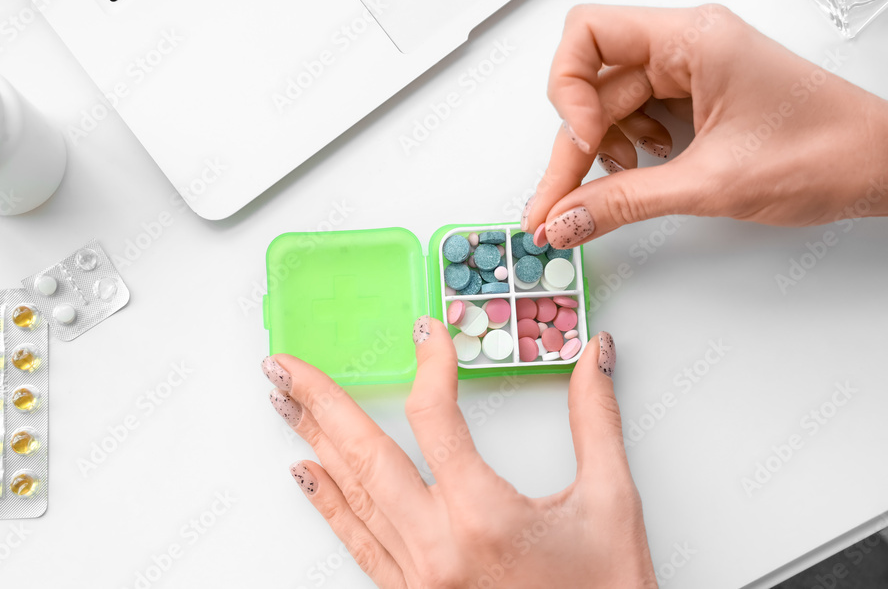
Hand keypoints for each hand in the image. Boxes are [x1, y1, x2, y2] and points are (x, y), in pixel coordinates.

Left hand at [262, 319, 655, 587]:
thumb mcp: (611, 506)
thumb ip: (595, 423)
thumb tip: (592, 358)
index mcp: (484, 517)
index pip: (436, 419)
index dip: (429, 365)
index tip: (427, 332)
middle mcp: (438, 548)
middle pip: (366, 456)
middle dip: (320, 402)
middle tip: (285, 364)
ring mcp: (418, 578)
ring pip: (354, 496)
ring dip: (315, 441)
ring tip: (284, 401)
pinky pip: (359, 542)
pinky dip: (329, 503)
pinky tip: (306, 474)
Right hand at [522, 4, 887, 247]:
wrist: (877, 167)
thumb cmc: (824, 153)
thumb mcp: (711, 185)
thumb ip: (625, 202)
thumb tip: (565, 219)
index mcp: (693, 39)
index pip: (588, 34)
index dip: (566, 90)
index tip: (577, 143)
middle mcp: (687, 45)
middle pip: (593, 85)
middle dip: (572, 149)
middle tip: (555, 207)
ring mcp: (691, 68)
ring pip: (609, 105)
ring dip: (601, 151)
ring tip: (618, 186)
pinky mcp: (696, 94)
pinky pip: (636, 115)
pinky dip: (629, 150)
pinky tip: (645, 172)